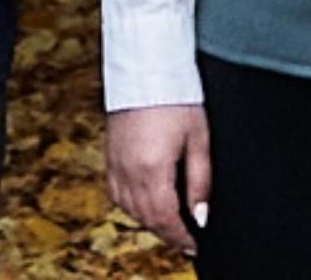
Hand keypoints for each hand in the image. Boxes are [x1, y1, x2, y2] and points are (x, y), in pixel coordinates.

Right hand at [107, 103, 209, 255]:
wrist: (146, 67)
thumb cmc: (176, 98)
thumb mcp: (198, 139)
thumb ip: (200, 181)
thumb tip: (200, 215)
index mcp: (153, 168)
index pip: (165, 218)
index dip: (181, 236)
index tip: (193, 244)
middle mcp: (129, 169)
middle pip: (146, 217)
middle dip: (166, 233)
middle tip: (184, 239)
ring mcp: (116, 161)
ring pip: (128, 207)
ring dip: (148, 221)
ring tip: (167, 223)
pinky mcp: (110, 152)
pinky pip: (115, 192)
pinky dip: (130, 204)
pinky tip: (144, 202)